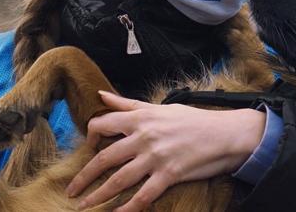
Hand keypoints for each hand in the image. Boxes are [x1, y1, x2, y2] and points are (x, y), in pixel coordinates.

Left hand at [65, 90, 265, 211]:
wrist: (223, 134)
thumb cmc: (193, 120)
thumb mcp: (160, 107)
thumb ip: (128, 104)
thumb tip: (102, 95)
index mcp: (140, 118)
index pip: (102, 124)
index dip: (90, 137)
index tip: (87, 148)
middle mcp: (144, 137)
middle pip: (104, 158)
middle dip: (84, 177)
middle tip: (72, 190)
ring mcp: (155, 157)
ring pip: (118, 180)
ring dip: (97, 196)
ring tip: (83, 206)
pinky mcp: (168, 175)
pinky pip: (143, 196)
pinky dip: (128, 209)